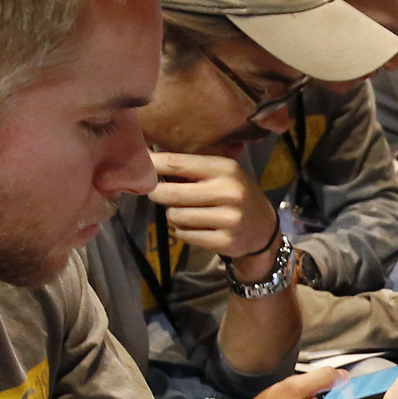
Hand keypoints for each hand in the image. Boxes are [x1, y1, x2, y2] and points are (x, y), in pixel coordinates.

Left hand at [147, 152, 278, 262]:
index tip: (134, 164)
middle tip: (154, 193)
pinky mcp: (225, 241)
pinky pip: (184, 235)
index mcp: (224, 168)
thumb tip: (145, 157)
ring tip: (186, 213)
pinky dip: (183, 232)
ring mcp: (228, 219)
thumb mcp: (219, 174)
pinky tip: (197, 228)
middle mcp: (228, 192)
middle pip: (172, 194)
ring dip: (174, 215)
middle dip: (156, 194)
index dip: (152, 165)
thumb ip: (188, 168)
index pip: (177, 164)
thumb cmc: (232, 195)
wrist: (263, 228)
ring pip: (176, 216)